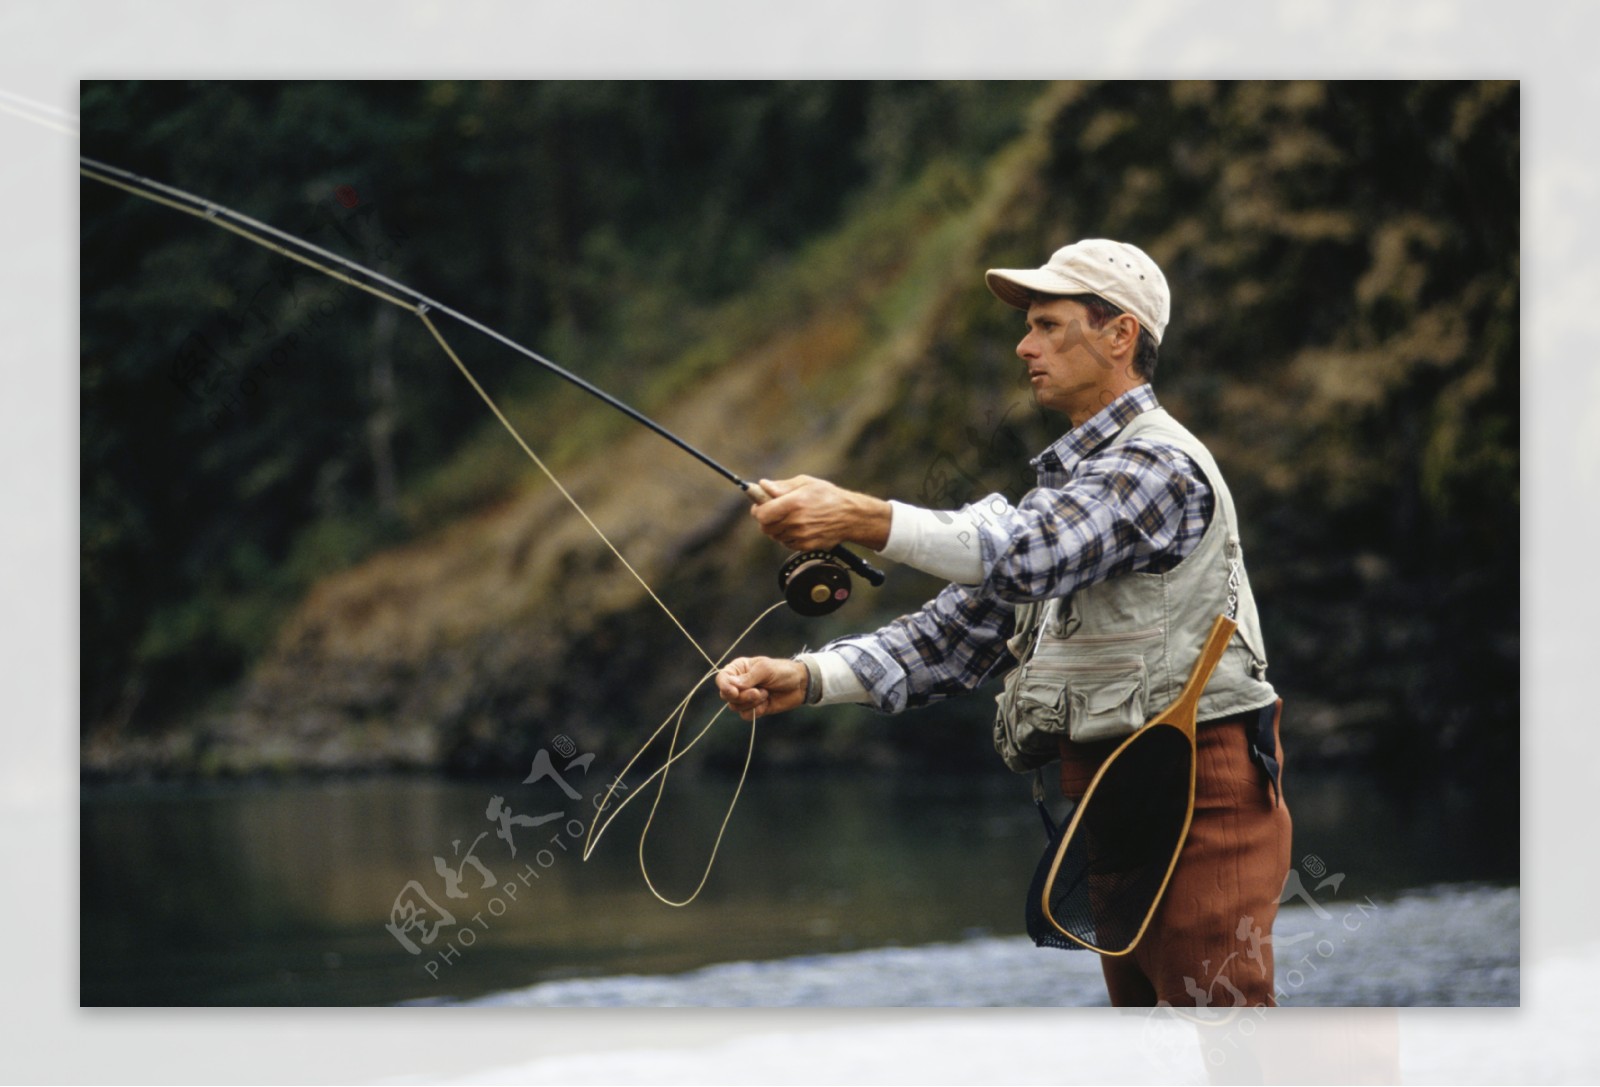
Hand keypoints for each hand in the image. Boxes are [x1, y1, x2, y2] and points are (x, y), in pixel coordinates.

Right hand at [716, 656, 808, 720]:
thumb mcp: (766, 669)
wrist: (800, 685)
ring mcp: (745, 697)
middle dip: (742, 696)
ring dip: (751, 702)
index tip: (734, 692)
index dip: (725, 686)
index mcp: (738, 669)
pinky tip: (766, 703)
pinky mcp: (754, 709)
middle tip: (757, 692)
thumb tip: (731, 686)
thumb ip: (748, 678)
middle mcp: (739, 683)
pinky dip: (756, 711)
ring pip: (735, 707)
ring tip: (766, 694)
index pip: (722, 678)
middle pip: (726, 695)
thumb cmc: (782, 671)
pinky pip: (746, 715)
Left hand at [750, 475, 891, 551]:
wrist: (849, 516)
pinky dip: (788, 536)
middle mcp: (796, 522)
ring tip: (790, 518)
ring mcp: (801, 536)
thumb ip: (782, 486)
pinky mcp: (806, 546)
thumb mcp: (805, 483)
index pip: (762, 514)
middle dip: (766, 519)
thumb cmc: (828, 496)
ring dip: (777, 528)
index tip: (759, 505)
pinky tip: (798, 527)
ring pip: (775, 536)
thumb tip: (763, 485)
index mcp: (794, 503)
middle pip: (766, 527)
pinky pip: (787, 543)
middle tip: (773, 511)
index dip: (758, 510)